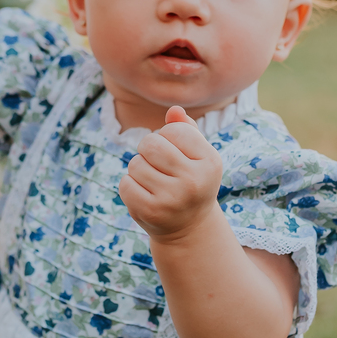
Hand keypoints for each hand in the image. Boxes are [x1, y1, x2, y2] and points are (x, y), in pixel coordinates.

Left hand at [119, 105, 222, 241]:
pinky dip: (130, 185)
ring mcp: (171, 199)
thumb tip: (174, 110)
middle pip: (150, 143)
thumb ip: (186, 129)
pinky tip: (145, 193)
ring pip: (135, 163)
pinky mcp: (150, 211)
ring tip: (153, 180)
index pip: (174, 130)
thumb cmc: (191, 181)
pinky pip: (125, 183)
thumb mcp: (197, 155)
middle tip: (157, 163)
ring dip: (139, 168)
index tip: (176, 151)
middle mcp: (193, 181)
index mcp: (210, 163)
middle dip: (148, 148)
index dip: (168, 136)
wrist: (189, 227)